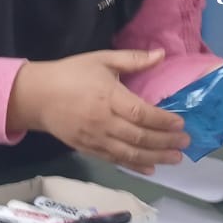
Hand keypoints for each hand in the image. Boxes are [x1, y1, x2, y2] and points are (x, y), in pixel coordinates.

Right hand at [8, 49, 188, 173]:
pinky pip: (114, 160)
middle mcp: (103, 121)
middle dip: (165, 142)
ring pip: (129, 153)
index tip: (181, 123)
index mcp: (108, 97)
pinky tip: (150, 169)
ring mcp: (95, 139)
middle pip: (139, 137)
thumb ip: (133, 59)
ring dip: (155, 158)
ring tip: (175, 159)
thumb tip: (161, 54)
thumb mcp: (102, 59)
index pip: (141, 113)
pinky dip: (134, 166)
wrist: (37, 96)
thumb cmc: (71, 74)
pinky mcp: (88, 149)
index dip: (163, 121)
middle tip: (185, 143)